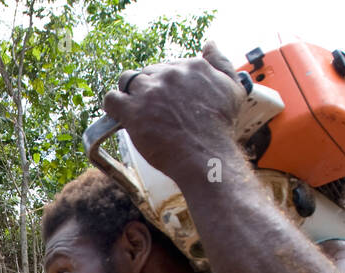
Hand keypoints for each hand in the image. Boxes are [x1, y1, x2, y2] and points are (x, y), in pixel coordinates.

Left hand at [100, 40, 244, 181]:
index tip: (168, 101)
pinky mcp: (133, 111)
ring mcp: (150, 92)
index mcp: (192, 66)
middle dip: (148, 89)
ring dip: (129, 94)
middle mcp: (170, 74)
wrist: (206, 156)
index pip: (168, 67)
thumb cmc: (220, 129)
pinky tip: (119, 115)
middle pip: (147, 73)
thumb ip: (221, 63)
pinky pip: (111, 99)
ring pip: (127, 81)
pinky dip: (113, 106)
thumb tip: (210, 44)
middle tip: (154, 111)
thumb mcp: (233, 89)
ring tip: (135, 110)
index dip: (165, 84)